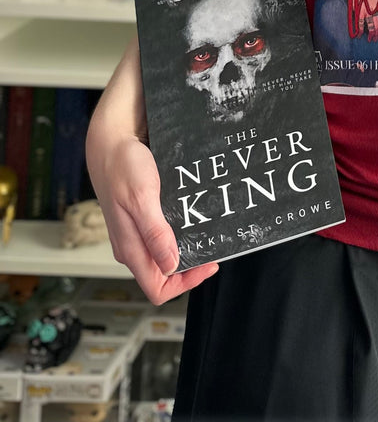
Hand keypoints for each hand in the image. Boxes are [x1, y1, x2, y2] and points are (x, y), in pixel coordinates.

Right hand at [85, 122, 218, 304]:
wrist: (110, 143)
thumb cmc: (122, 167)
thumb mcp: (141, 198)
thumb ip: (154, 232)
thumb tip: (170, 265)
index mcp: (130, 249)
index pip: (158, 288)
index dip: (185, 283)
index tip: (208, 263)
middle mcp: (131, 246)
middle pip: (163, 275)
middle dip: (191, 267)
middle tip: (214, 246)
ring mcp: (135, 234)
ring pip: (163, 256)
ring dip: (186, 249)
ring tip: (207, 233)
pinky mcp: (140, 220)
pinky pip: (161, 237)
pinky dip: (179, 233)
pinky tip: (192, 219)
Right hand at [357, 0, 377, 40]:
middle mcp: (374, 12)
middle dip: (377, 34)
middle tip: (375, 39)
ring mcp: (367, 14)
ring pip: (371, 27)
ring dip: (370, 35)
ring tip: (369, 39)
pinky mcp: (360, 14)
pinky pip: (361, 25)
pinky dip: (360, 31)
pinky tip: (360, 35)